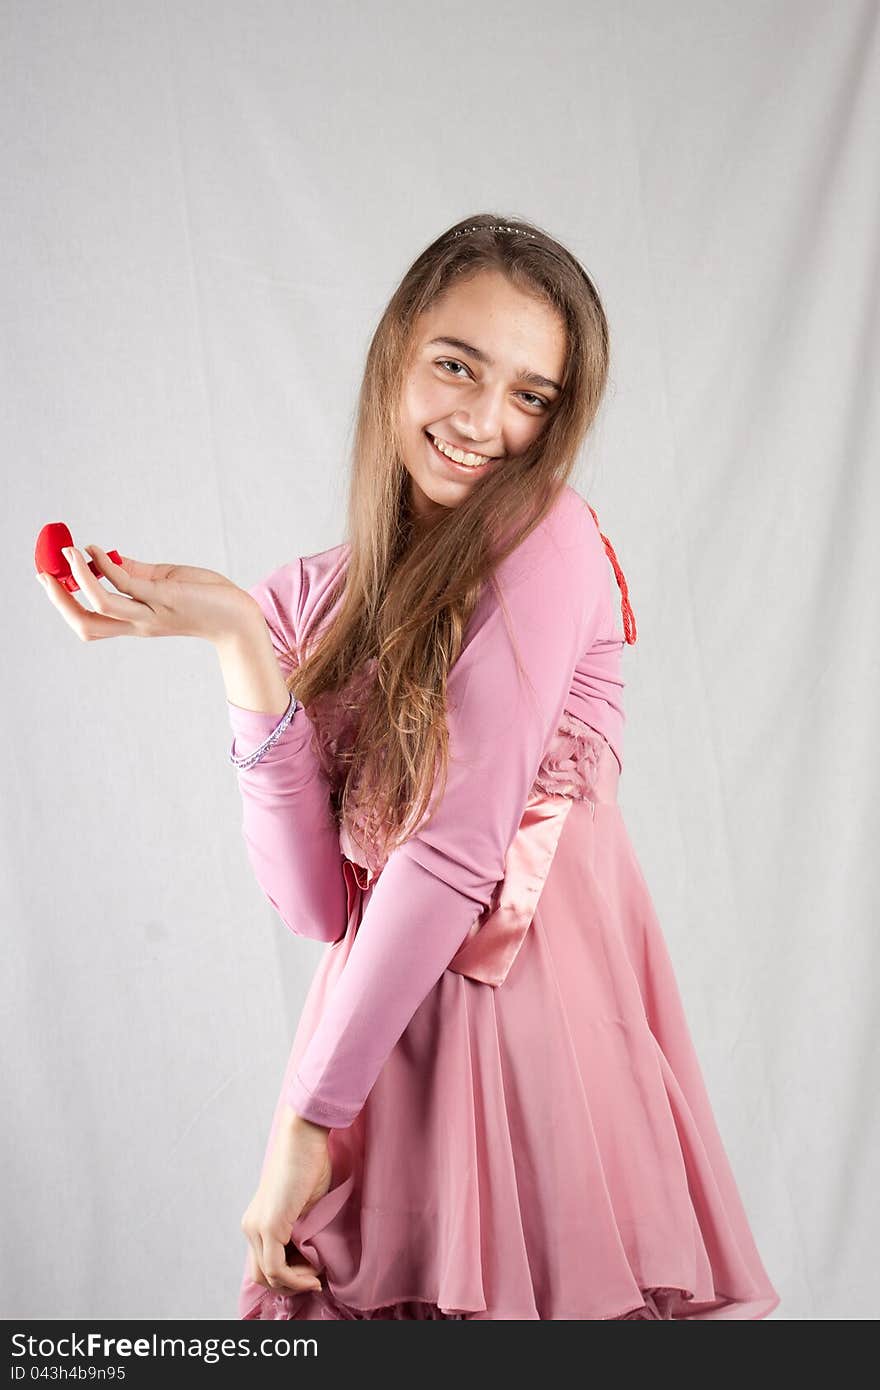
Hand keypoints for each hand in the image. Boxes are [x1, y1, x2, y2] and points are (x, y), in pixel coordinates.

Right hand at [34, 543, 259, 645]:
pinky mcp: (164, 599)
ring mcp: (150, 614)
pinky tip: (95, 551)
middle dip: (59, 600)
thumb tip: (106, 558)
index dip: (66, 604)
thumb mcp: (164, 583)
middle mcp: (138, 624)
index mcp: (135, 623)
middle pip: (85, 623)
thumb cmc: (206, 598)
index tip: (49, 579)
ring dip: (77, 578)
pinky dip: (105, 566)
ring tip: (66, 552)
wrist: (239, 615)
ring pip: (100, 604)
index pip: (91, 622)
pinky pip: (125, 583)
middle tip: (42, 573)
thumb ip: (135, 573)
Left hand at [240, 1109, 332, 1294]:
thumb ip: (301, 1232)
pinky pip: (276, 1268)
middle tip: (314, 1277)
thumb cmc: (310, 1165)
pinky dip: (295, 1278)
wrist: (305, 1137)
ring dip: (294, 1282)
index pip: (266, 1265)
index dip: (290, 1277)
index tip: (314, 1273)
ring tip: (316, 1272)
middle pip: (262, 1276)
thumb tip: (310, 1259)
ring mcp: (256, 1227)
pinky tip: (314, 1274)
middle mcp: (250, 1227)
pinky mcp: (268, 1225)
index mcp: (257, 1222)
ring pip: (267, 1276)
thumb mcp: (306, 1207)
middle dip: (290, 1284)